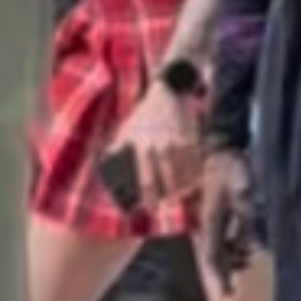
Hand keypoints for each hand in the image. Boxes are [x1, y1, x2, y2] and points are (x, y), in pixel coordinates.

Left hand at [111, 77, 201, 213]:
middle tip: (167, 207)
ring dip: (184, 186)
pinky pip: (194, 160)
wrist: (167, 92)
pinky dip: (195, 172)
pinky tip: (194, 181)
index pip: (145, 178)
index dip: (148, 196)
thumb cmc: (143, 115)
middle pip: (167, 177)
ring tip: (181, 196)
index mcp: (142, 146)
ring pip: (183, 170)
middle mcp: (160, 144)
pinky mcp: (189, 136)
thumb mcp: (126, 130)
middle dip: (168, 195)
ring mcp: (176, 140)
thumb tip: (106, 166)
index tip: (149, 208)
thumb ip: (117, 148)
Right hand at [200, 147, 261, 296]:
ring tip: (245, 259)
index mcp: (211, 220)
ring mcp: (210, 217)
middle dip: (226, 269)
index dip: (221, 278)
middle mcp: (207, 222)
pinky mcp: (215, 211)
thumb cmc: (231, 165)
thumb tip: (254, 233)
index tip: (227, 295)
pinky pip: (221, 234)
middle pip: (214, 255)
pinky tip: (245, 243)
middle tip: (236, 284)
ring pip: (218, 246)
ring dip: (231, 256)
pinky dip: (232, 243)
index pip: (213, 256)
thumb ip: (248, 209)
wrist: (219, 148)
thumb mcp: (242, 185)